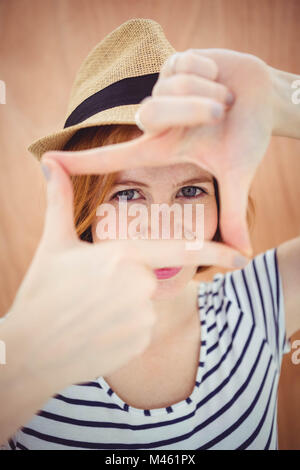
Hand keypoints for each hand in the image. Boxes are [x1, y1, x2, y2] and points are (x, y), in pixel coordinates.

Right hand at [7, 158, 247, 389]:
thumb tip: (50, 162)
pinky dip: (124, 329)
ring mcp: (142, 319)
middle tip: (90, 294)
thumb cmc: (41, 294)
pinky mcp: (139, 344)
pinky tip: (97, 333)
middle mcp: (140, 286)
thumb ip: (59, 200)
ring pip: (145, 304)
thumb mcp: (54, 244)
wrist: (30, 353)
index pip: (178, 249)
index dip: (213, 251)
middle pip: (149, 277)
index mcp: (123, 256)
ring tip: (89, 313)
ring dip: (124, 306)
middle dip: (126, 283)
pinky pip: (141, 329)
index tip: (240, 255)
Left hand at [43, 49, 274, 255]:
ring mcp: (164, 90)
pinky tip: (220, 78)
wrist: (265, 99)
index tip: (49, 163)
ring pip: (174, 86)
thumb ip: (233, 212)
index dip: (83, 162)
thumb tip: (244, 254)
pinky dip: (212, 71)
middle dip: (196, 109)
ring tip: (225, 99)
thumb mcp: (237, 174)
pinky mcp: (174, 61)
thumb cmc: (248, 135)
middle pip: (152, 111)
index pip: (116, 156)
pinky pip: (187, 62)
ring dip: (212, 92)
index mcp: (164, 147)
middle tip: (222, 113)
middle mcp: (157, 120)